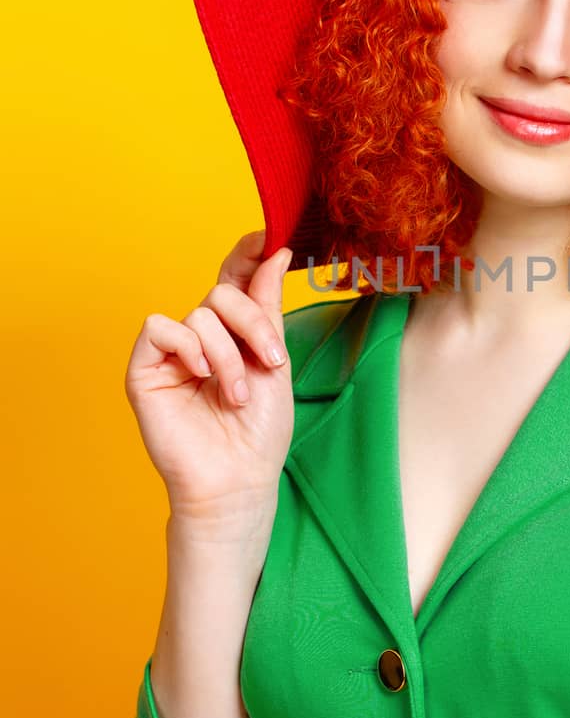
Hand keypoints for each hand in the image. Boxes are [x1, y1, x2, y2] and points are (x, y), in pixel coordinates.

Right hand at [124, 230, 294, 522]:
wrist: (238, 479)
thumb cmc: (259, 431)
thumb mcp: (274, 360)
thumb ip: (267, 306)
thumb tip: (275, 250)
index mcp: (234, 334)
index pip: (234, 280)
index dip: (246, 254)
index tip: (268, 239)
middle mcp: (201, 338)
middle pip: (222, 292)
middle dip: (253, 322)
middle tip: (270, 362)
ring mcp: (172, 354)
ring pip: (199, 313)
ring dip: (228, 354)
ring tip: (235, 394)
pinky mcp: (145, 370)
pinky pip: (160, 328)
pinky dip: (188, 347)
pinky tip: (202, 376)